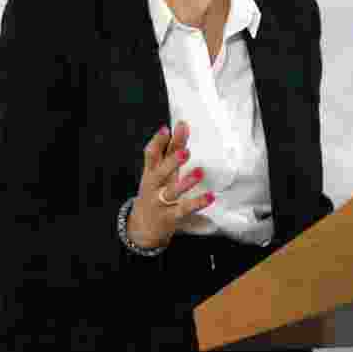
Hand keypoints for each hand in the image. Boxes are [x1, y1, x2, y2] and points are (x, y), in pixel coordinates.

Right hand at [127, 121, 214, 248]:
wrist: (142, 227)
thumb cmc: (154, 192)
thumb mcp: (159, 172)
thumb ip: (170, 150)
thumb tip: (181, 124)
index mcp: (150, 172)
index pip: (151, 155)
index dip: (158, 142)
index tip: (166, 129)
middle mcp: (153, 186)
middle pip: (161, 172)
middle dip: (172, 162)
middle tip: (186, 152)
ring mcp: (160, 202)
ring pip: (172, 192)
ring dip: (185, 183)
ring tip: (199, 173)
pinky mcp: (170, 216)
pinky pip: (184, 209)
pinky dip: (197, 203)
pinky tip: (210, 197)